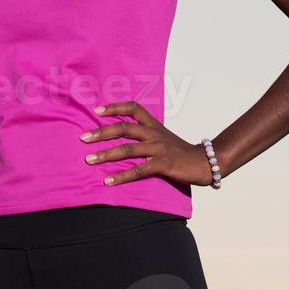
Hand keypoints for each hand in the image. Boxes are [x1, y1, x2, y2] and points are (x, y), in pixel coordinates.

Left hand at [80, 100, 214, 187]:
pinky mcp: (163, 165)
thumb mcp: (163, 138)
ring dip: (106, 154)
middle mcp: (154, 134)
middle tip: (83, 138)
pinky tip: (108, 181)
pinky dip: (121, 176)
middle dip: (101, 132)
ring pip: (127, 149)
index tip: (97, 110)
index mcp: (154, 125)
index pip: (133, 108)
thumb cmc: (180, 152)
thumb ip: (145, 135)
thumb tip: (122, 137)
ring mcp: (158, 149)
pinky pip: (138, 170)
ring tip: (89, 160)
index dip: (115, 107)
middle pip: (124, 127)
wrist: (205, 162)